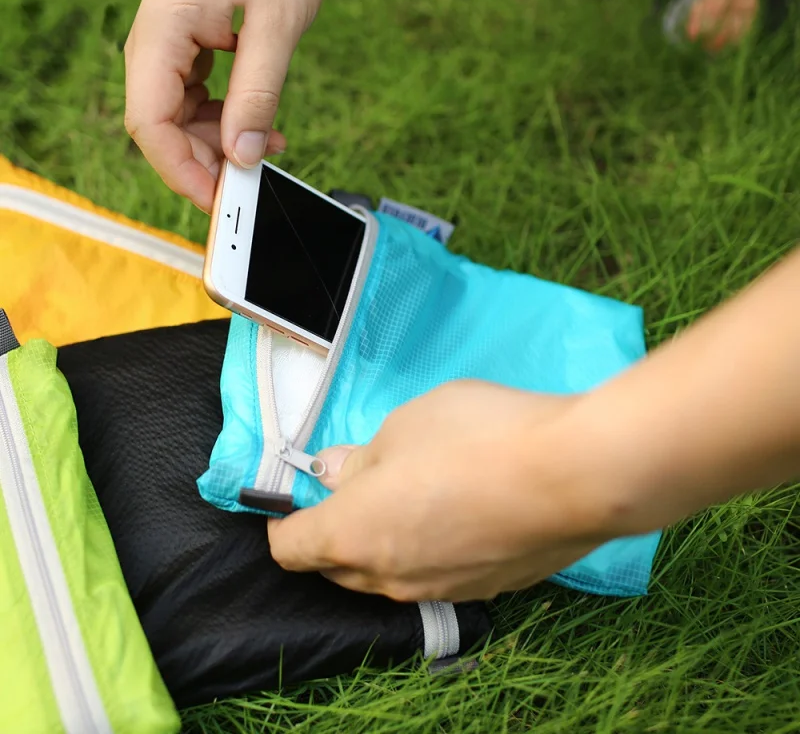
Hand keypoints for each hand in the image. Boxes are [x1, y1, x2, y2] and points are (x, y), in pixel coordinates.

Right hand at [124, 0, 326, 209]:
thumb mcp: (277, 25)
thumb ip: (258, 93)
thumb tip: (244, 155)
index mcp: (163, 31)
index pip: (150, 121)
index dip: (180, 170)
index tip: (218, 200)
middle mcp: (157, 44)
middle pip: (161, 129)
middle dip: (203, 165)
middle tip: (250, 185)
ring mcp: (172, 48)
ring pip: (179, 122)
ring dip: (218, 148)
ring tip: (267, 149)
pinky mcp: (191, 52)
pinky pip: (197, 105)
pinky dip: (226, 125)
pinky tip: (260, 130)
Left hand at [267, 381, 629, 602]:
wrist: (572, 474)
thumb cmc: (473, 438)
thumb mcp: (404, 427)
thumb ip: (362, 459)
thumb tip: (335, 472)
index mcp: (354, 535)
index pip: (290, 548)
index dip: (283, 523)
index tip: (295, 498)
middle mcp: (389, 578)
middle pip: (337, 568)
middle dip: (333, 535)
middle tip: (357, 487)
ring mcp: (439, 591)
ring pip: (388, 575)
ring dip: (384, 544)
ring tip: (414, 496)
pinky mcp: (486, 590)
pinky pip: (436, 575)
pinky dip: (430, 550)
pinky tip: (462, 512)